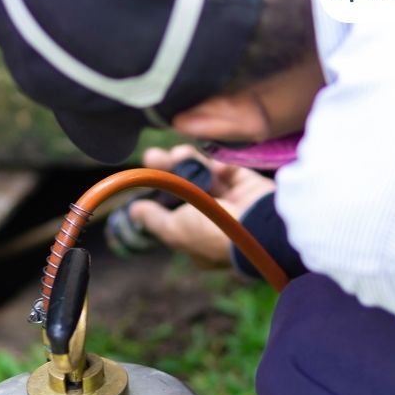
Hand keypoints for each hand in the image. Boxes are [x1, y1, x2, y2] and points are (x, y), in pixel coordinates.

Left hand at [128, 144, 276, 268]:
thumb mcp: (176, 230)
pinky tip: (207, 162)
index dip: (160, 200)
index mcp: (198, 241)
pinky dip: (214, 164)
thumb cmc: (214, 233)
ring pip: (203, 177)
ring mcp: (232, 203)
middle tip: (152, 156)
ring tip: (175, 153)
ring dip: (186, 163)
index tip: (144, 183)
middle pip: (185, 191)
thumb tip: (133, 211)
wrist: (260, 225)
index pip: (174, 217)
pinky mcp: (246, 184)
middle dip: (168, 173)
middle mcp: (214, 222)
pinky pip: (225, 169)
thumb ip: (155, 219)